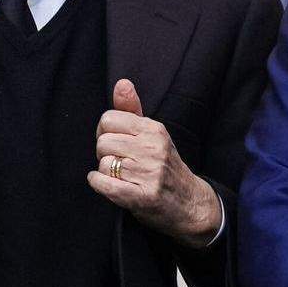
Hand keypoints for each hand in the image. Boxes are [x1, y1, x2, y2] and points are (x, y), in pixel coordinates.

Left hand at [88, 80, 221, 247]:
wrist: (190, 203)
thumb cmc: (165, 166)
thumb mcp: (153, 134)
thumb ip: (132, 109)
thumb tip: (122, 83)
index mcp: (154, 129)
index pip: (109, 119)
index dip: (105, 131)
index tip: (114, 141)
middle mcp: (153, 148)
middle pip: (103, 142)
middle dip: (104, 153)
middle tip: (117, 160)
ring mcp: (150, 173)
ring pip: (104, 164)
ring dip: (106, 172)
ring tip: (121, 175)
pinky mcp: (143, 196)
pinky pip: (106, 184)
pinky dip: (98, 183)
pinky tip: (102, 183)